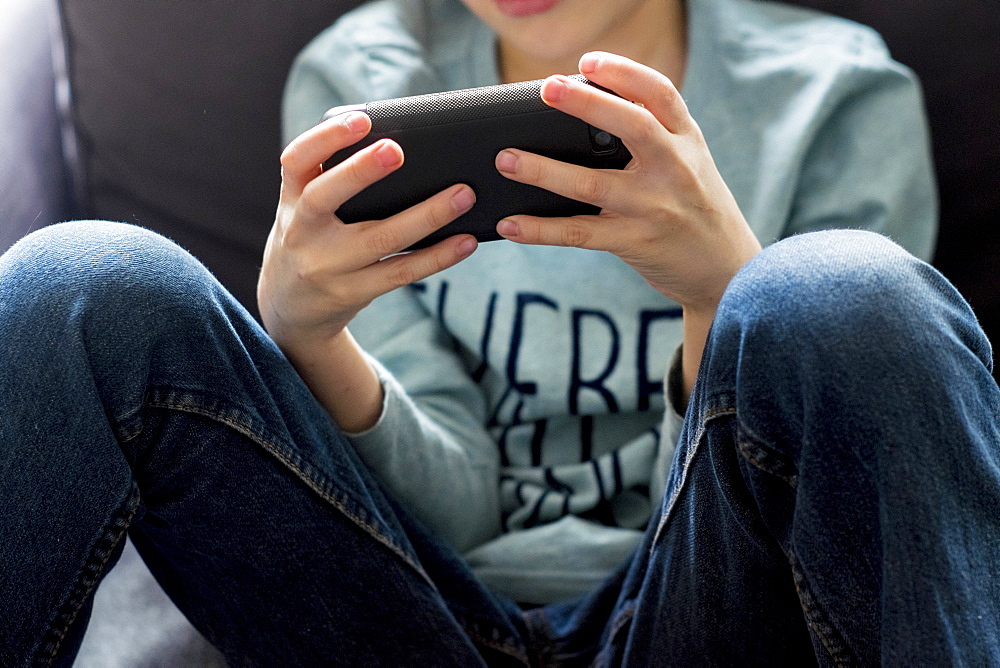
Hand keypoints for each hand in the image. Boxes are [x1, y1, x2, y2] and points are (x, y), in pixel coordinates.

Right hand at [258, 111, 477, 350]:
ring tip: (463, 195)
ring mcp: (327, 267)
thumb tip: (396, 142)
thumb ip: (331, 180)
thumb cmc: (311, 243)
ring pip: (381, 238)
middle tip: (398, 150)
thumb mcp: (303, 211)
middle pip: (325, 197)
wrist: (291, 309)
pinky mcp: (353, 292)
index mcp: (291, 200)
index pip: (296, 161)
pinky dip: (437, 256)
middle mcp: (302, 232)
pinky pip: (402, 272)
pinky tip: (465, 242)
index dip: (325, 138)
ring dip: (427, 216)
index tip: (361, 119)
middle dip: (361, 171)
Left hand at [494, 51, 760, 316]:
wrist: (726, 272)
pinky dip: (541, 230)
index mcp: (687, 141)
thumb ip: (655, 138)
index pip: (660, 94)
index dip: (624, 72)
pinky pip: (579, 233)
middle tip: (547, 89)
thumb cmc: (696, 210)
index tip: (588, 62)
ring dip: (544, 171)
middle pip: (631, 126)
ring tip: (506, 159)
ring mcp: (654, 207)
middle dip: (587, 104)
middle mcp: (674, 169)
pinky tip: (511, 223)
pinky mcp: (635, 242)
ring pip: (592, 184)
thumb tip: (585, 113)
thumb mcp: (690, 164)